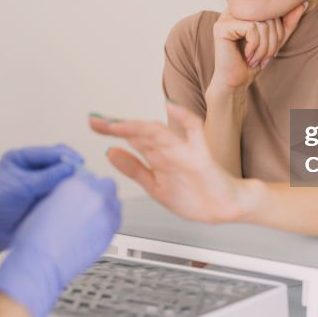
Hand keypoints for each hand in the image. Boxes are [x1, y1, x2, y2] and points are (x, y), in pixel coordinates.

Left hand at [0, 145, 81, 293]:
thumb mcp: (21, 187)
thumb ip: (47, 177)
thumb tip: (72, 168)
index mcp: (20, 158)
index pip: (50, 152)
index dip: (67, 157)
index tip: (81, 166)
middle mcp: (29, 170)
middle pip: (58, 164)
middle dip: (72, 169)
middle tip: (87, 178)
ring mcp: (35, 187)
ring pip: (60, 181)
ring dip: (70, 184)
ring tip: (85, 189)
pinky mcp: (38, 203)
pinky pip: (57, 196)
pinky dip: (67, 197)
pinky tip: (76, 201)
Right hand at [0, 172, 120, 316]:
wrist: (42, 263)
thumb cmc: (36, 237)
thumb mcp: (44, 201)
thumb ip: (64, 192)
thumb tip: (72, 192)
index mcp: (77, 184)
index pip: (90, 175)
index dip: (85, 185)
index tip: (81, 193)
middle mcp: (96, 196)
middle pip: (108, 186)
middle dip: (99, 193)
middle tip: (87, 205)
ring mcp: (106, 215)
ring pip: (115, 204)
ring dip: (106, 208)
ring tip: (90, 220)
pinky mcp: (111, 234)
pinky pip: (115, 222)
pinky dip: (107, 223)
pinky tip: (92, 231)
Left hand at [90, 103, 244, 224]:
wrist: (224, 209)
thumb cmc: (195, 196)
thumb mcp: (155, 186)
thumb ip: (134, 168)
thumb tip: (110, 152)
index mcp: (157, 156)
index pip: (131, 138)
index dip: (112, 130)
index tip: (93, 124)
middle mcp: (168, 150)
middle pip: (140, 132)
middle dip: (117, 126)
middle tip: (96, 120)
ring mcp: (184, 151)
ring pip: (159, 132)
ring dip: (138, 125)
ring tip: (117, 123)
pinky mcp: (201, 155)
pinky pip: (194, 131)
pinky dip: (185, 117)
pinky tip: (171, 107)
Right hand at [210, 2, 307, 91]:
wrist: (235, 82)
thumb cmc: (253, 61)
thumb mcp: (275, 40)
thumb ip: (288, 23)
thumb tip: (303, 3)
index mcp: (245, 9)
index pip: (272, 10)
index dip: (279, 30)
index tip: (273, 49)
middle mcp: (234, 9)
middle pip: (267, 15)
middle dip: (273, 40)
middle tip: (266, 57)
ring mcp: (225, 17)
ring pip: (261, 23)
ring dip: (264, 46)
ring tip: (257, 59)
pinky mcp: (222, 27)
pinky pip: (251, 28)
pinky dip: (255, 46)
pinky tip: (248, 56)